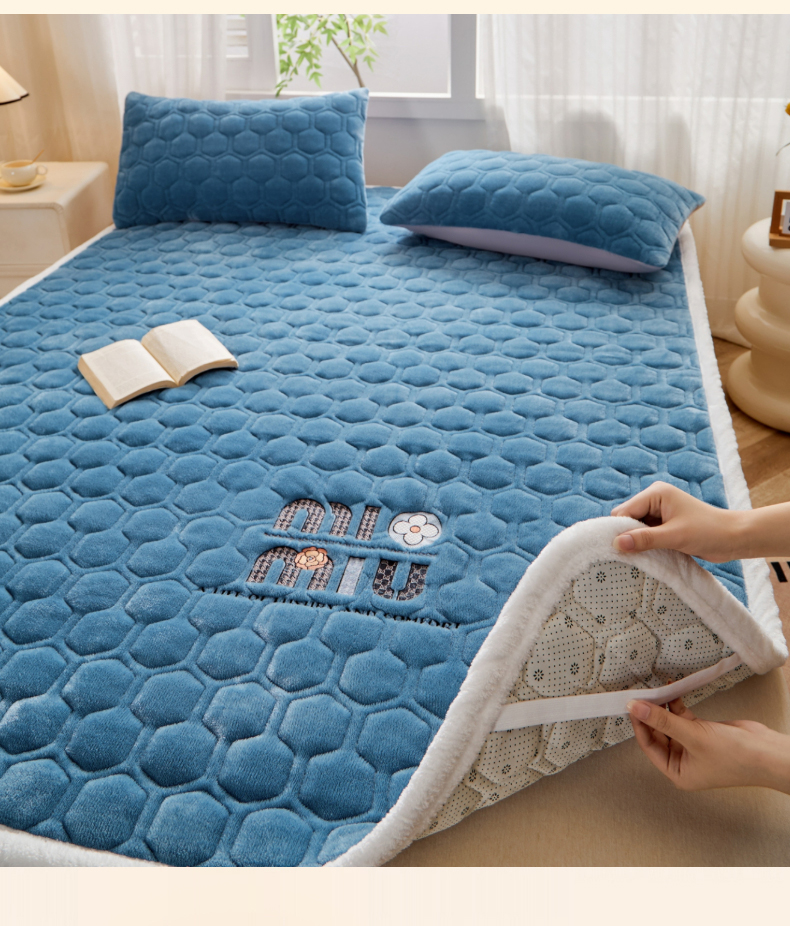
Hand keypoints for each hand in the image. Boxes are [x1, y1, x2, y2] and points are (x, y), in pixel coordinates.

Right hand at [610, 481, 740, 561]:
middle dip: (627, 536)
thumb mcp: (674, 536)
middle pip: (627, 518)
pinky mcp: (665, 524)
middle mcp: (655, 499)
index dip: (619, 530)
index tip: (618, 550)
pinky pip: (645, 534)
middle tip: (631, 555)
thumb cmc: (709, 532)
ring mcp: (660, 512)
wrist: (735, 538)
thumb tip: (616, 544)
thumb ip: (644, 539)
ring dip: (637, 542)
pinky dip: (645, 544)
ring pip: (635, 528)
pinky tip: (648, 555)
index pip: (624, 511)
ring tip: (641, 556)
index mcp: (656, 493)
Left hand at [627, 697, 789, 792]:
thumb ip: (663, 721)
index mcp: (678, 772)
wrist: (768, 752)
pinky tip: (671, 692)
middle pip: (657, 734)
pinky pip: (683, 718)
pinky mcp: (702, 732)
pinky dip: (676, 705)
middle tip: (641, 694)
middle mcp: (683, 761)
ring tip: (655, 689)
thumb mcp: (693, 737)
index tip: (631, 705)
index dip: (639, 725)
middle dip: (650, 715)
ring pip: (669, 724)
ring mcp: (693, 746)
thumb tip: (637, 708)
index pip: (649, 746)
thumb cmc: (736, 756)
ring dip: (663, 708)